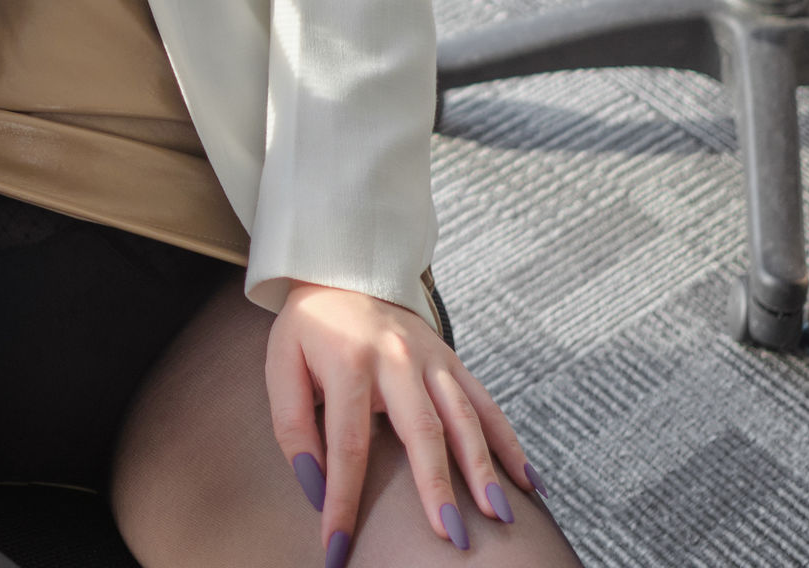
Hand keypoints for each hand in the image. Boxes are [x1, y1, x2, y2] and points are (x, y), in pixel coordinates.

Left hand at [268, 281, 536, 555]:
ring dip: (484, 468)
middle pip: (423, 431)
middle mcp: (397, 358)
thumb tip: (315, 487)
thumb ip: (294, 427)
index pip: (347, 445)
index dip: (344, 500)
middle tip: (451, 537)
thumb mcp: (281, 366)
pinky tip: (527, 479)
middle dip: (437, 487)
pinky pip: (486, 402)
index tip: (339, 546)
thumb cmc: (309, 328)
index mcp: (349, 361)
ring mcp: (431, 357)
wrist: (343, 268)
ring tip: (499, 515)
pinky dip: (508, 441)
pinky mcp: (452, 359)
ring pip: (465, 417)